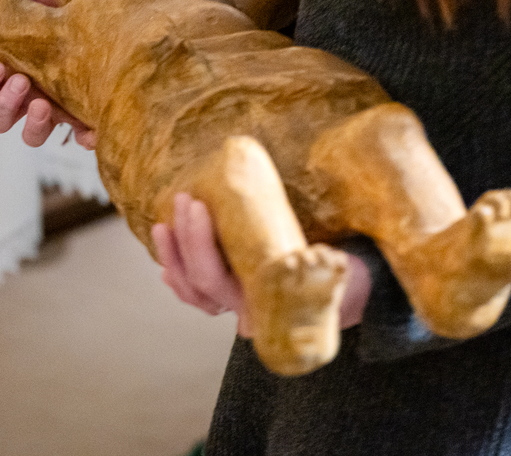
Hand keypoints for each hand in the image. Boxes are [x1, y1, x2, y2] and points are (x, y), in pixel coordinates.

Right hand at [0, 0, 96, 148]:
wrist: (111, 50)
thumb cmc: (71, 34)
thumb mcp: (56, 16)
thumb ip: (43, 4)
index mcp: (10, 78)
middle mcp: (26, 104)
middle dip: (4, 103)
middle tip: (21, 82)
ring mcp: (54, 119)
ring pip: (30, 136)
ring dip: (32, 124)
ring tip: (44, 105)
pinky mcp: (83, 126)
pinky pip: (80, 140)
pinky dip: (84, 135)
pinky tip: (88, 128)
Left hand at [150, 193, 370, 337]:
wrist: (342, 293)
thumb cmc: (336, 278)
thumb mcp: (336, 271)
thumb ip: (327, 265)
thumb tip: (326, 256)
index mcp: (262, 305)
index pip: (217, 282)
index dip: (199, 245)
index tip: (201, 208)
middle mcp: (243, 310)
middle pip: (201, 280)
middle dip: (187, 238)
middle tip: (187, 199)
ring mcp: (234, 305)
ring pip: (192, 289)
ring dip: (174, 254)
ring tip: (168, 219)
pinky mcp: (229, 295)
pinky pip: (194, 290)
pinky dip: (177, 270)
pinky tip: (169, 246)